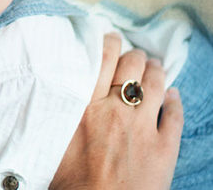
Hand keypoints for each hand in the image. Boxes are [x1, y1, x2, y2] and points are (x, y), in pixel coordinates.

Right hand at [51, 34, 182, 188]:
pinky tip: (174, 96)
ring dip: (157, 71)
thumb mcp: (51, 143)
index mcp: (85, 107)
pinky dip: (175, 102)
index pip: (101, 60)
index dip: (109, 43)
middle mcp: (115, 110)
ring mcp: (142, 127)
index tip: (110, 38)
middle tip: (134, 54)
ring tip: (156, 66)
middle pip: (131, 67)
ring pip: (156, 84)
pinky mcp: (165, 148)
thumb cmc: (70, 185)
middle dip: (135, 56)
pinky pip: (174, 116)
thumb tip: (37, 103)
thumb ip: (52, 118)